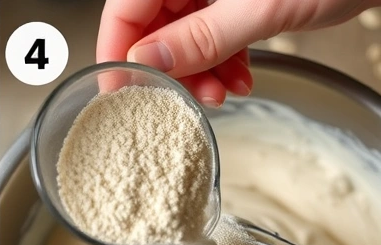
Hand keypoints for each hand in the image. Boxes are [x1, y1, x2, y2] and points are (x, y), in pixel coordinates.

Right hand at [97, 0, 380, 106]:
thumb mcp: (262, 8)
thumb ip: (201, 37)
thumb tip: (147, 61)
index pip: (125, 7)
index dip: (118, 50)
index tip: (120, 92)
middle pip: (153, 22)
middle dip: (169, 67)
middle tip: (183, 100)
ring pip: (183, 32)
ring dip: (198, 70)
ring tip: (221, 94)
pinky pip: (214, 30)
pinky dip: (223, 59)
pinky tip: (240, 79)